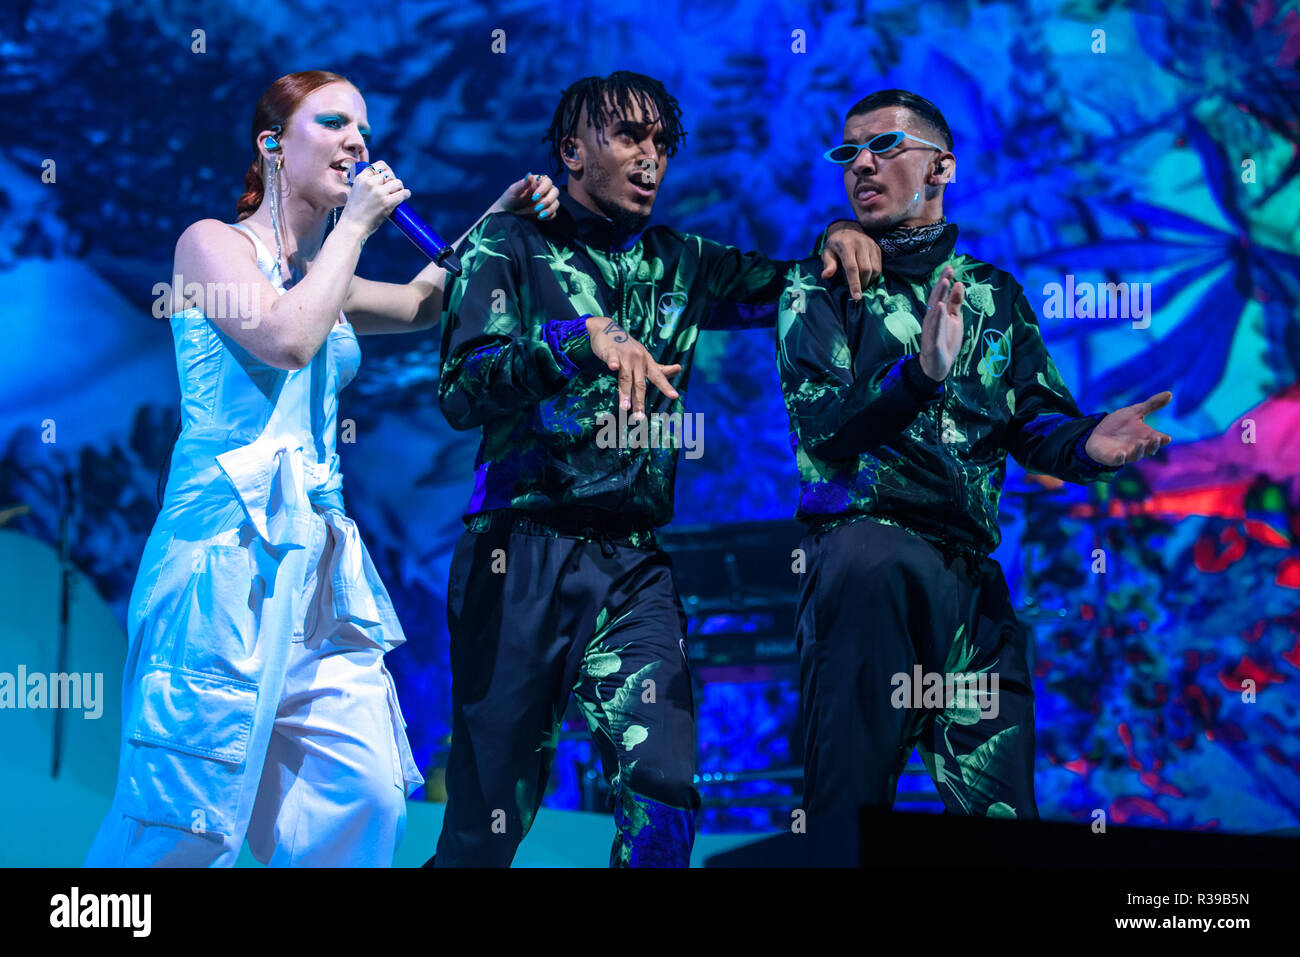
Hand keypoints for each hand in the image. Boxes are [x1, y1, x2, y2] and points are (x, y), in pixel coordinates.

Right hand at [338, 161, 409, 239]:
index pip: (380, 165)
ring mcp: (378, 193)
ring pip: (397, 182)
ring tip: (397, 194)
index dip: (387, 171)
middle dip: (393, 181)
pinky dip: (406, 194)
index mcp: (361, 178)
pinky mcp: (386, 203)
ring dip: (400, 188)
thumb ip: (366, 183)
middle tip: (393, 189)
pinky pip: (403, 193)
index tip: (387, 179)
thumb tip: (383, 179)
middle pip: (389, 174)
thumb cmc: (354, 211)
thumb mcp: (356, 191)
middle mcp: (369, 183)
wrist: (352, 226)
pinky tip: (405, 196)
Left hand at [498, 173, 559, 219]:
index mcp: (537, 182)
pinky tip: (539, 217)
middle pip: (555, 192)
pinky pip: (553, 213)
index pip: (547, 182)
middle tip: (536, 208)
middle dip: (548, 201)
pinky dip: (548, 216)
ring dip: (549, 209)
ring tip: (539, 215)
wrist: (508, 212)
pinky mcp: (546, 211)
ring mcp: (546, 201)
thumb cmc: (509, 198)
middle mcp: (544, 191)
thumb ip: (521, 184)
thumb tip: (529, 175)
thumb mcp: (513, 191)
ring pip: (556, 203)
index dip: (544, 189)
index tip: (534, 197)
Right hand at [585, 316, 680, 417]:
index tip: (674, 396)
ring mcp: (624, 355)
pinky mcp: (611, 352)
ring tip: (625, 407)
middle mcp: (638, 360)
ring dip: (625, 392)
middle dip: (639, 400)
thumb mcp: (645, 357)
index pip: (658, 377)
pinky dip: (613, 363)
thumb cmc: (629, 348)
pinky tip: (612, 368)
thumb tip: (679, 369)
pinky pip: (612, 359)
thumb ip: (660, 367)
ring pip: (625, 377)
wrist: (608, 329)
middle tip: (639, 416)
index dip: (666, 386)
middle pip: (639, 383)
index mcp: (647, 363)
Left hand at [821, 220, 880, 299]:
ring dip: (869, 280)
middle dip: (862, 284)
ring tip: (861, 284)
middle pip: (866, 270)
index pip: (852, 268)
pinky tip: (867, 277)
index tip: (856, 297)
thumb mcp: (827, 252)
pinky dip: (874, 275)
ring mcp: (871, 245)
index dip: (854, 284)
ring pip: (875, 269)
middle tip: (856, 290)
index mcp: (846, 246)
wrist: (847, 228)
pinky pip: (879, 265)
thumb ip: (828, 264)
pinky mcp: (877, 248)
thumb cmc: (834, 244)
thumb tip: (826, 276)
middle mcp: (861, 244)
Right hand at [919, 265, 963, 380]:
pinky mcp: (932, 341)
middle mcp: (932, 319)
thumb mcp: (955, 319)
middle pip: (936, 298)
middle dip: (942, 283)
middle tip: (948, 270)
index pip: (940, 294)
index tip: (950, 267)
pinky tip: (940, 306)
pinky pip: (934, 327)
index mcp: (938, 313)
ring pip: (934, 310)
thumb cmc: (945, 341)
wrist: (938, 366)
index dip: (945, 280)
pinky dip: (937, 316)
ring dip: (939, 296)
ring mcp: (931, 329)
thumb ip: (956, 302)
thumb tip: (959, 284)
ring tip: (945, 282)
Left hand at [1085, 391, 1172, 465]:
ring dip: (1139, 450)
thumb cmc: (1119, 424)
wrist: (1097, 432)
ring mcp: (1127, 454)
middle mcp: (1139, 447)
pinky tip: (1121, 454)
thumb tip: (1170, 393)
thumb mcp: (1135, 411)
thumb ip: (1152, 405)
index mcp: (1147, 436)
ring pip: (1136, 455)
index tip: (1167, 438)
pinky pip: (1118, 461)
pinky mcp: (1113, 458)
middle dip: (1154, 445)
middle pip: (1150, 449)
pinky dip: (1120, 458)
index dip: (1163, 440)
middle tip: (1156, 439)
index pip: (1159, 439)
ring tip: (1140, 443)